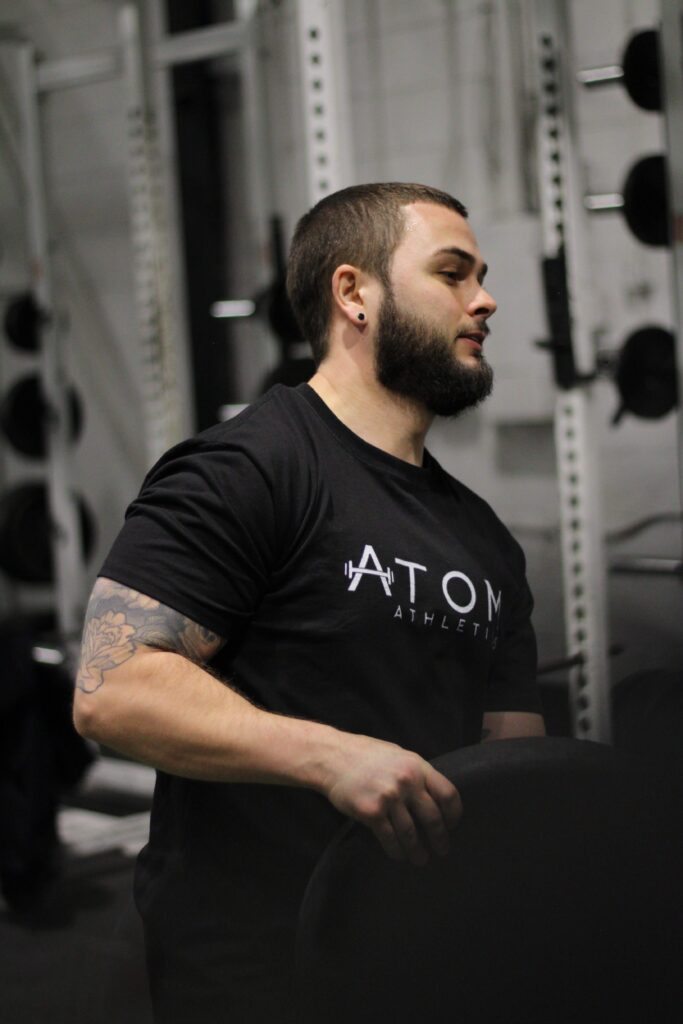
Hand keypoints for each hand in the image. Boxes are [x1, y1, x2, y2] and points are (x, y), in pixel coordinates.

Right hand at [323, 733, 462, 865]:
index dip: (454, 814)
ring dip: (417, 850)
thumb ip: (416, 773)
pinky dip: (396, 851)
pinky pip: (389, 838)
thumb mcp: (398, 755)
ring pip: (411, 833)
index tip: (452, 826)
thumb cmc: (366, 755)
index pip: (448, 794)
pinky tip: (399, 856)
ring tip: (421, 859)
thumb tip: (433, 795)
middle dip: (440, 838)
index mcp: (417, 766)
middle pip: (433, 818)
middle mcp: (407, 782)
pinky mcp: (371, 812)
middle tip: (442, 850)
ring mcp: (389, 797)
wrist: (332, 757)